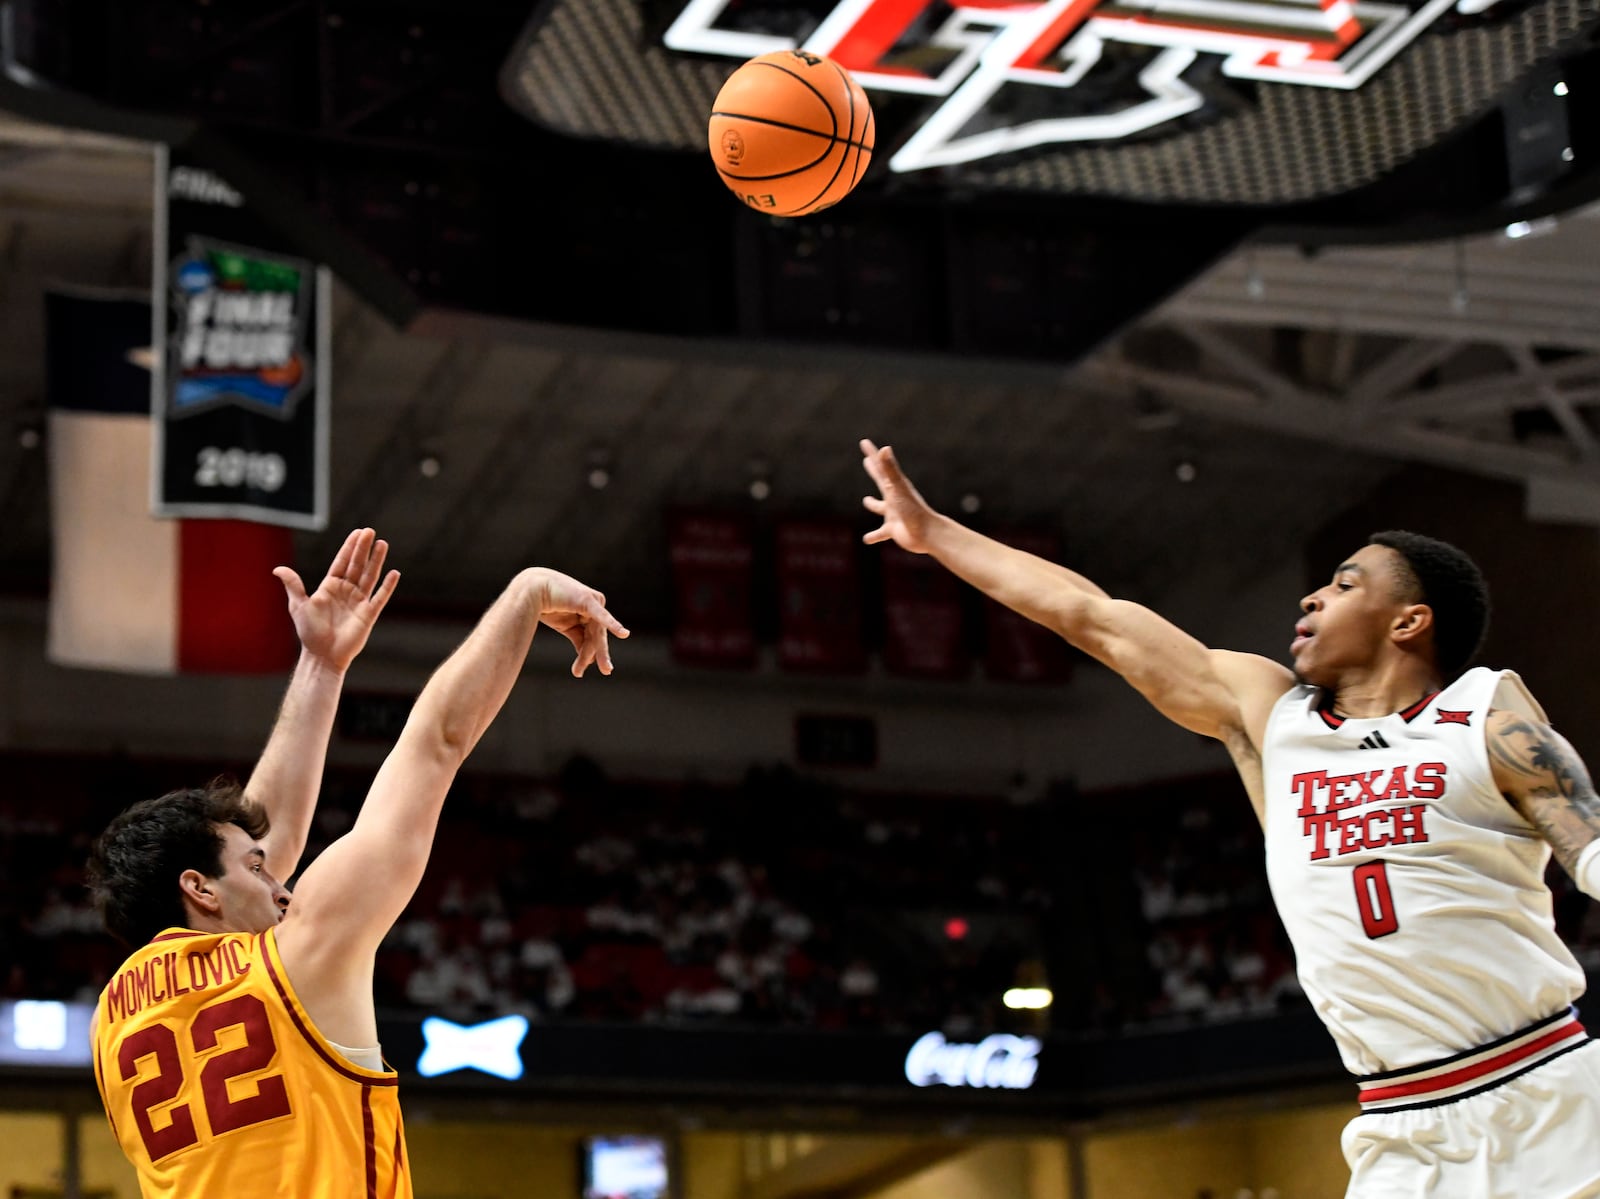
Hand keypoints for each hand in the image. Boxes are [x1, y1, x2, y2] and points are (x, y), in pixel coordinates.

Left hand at [273, 528, 400, 673]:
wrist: (323, 655)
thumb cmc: (309, 632)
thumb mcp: (299, 605)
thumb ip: (293, 585)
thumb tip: (277, 569)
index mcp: (330, 587)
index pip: (342, 562)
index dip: (350, 547)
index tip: (357, 533)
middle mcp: (346, 591)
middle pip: (357, 565)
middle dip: (363, 548)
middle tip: (370, 531)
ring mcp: (359, 602)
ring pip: (370, 576)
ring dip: (377, 561)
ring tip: (382, 544)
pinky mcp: (369, 614)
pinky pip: (380, 597)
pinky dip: (388, 586)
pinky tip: (394, 573)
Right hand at [527, 568, 629, 677]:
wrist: (531, 589)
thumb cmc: (546, 605)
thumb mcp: (565, 626)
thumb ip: (579, 639)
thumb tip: (590, 658)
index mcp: (589, 613)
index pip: (591, 637)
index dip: (585, 655)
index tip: (578, 672)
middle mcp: (594, 607)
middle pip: (596, 636)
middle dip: (599, 654)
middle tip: (607, 671)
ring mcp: (593, 603)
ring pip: (595, 633)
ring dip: (589, 650)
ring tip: (584, 668)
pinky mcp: (588, 601)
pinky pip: (602, 616)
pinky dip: (612, 625)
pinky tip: (623, 634)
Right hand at [860, 438, 938, 552]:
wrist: (928, 534)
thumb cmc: (913, 510)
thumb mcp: (898, 488)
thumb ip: (890, 470)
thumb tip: (885, 449)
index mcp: (894, 487)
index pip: (880, 466)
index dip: (872, 454)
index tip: (864, 442)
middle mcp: (894, 498)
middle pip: (881, 481)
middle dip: (874, 470)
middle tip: (867, 461)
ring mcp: (894, 514)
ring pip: (880, 507)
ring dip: (873, 504)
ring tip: (866, 500)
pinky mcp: (893, 530)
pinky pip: (880, 533)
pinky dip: (873, 536)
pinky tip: (866, 539)